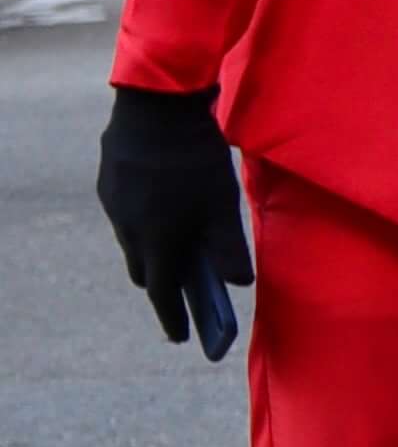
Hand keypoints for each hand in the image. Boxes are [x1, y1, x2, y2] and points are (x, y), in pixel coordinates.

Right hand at [95, 85, 250, 347]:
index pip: (163, 294)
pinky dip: (146, 222)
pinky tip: (165, 209)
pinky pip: (127, 213)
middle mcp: (128, 229)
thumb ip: (230, 249)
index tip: (182, 338)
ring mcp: (114, 205)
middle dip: (164, 285)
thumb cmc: (196, 162)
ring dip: (154, 250)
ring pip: (134, 241)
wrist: (154, 108)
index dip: (173, 319)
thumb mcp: (222, 207)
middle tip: (184, 294)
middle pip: (145, 270)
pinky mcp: (109, 181)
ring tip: (178, 250)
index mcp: (156, 242)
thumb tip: (240, 284)